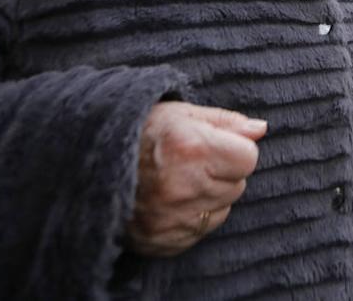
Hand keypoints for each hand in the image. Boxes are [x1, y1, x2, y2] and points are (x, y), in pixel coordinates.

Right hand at [127, 102, 266, 256]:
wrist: (91, 165)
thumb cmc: (140, 132)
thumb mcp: (182, 113)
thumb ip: (226, 121)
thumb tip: (261, 129)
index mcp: (192, 148)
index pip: (248, 158)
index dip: (235, 148)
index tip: (213, 144)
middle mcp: (184, 187)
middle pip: (238, 185)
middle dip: (222, 172)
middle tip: (190, 161)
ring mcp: (173, 218)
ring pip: (222, 208)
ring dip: (209, 195)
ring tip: (177, 179)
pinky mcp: (165, 241)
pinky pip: (202, 230)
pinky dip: (193, 216)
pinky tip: (170, 199)